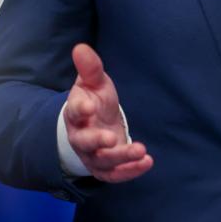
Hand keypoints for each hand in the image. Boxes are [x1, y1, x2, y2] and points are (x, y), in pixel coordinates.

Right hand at [64, 43, 153, 181]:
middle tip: (110, 138)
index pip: (73, 111)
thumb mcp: (94, 81)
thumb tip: (80, 47)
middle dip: (96, 141)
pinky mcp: (105, 167)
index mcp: (75, 113)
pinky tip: (147, 162)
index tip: (89, 106)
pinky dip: (130, 171)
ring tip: (141, 150)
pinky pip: (115, 174)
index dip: (80, 109)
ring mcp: (92, 154)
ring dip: (121, 157)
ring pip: (102, 161)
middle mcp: (81, 137)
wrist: (96, 123)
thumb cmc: (94, 99)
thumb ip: (90, 67)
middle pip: (84, 142)